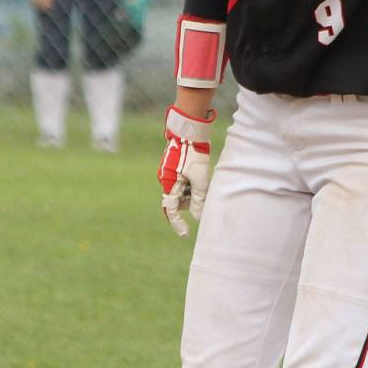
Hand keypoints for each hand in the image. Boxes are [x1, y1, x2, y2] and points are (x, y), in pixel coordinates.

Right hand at [158, 106, 215, 236]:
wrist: (189, 132)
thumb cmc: (194, 154)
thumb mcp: (200, 179)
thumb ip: (198, 199)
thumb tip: (199, 217)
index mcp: (168, 184)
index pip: (171, 210)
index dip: (178, 224)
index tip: (186, 235)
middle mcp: (165, 179)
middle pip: (177, 201)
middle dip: (189, 201)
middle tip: (202, 192)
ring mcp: (168, 173)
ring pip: (181, 191)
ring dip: (191, 191)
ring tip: (202, 180)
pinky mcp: (174, 168)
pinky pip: (181, 182)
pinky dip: (190, 184)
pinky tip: (199, 174)